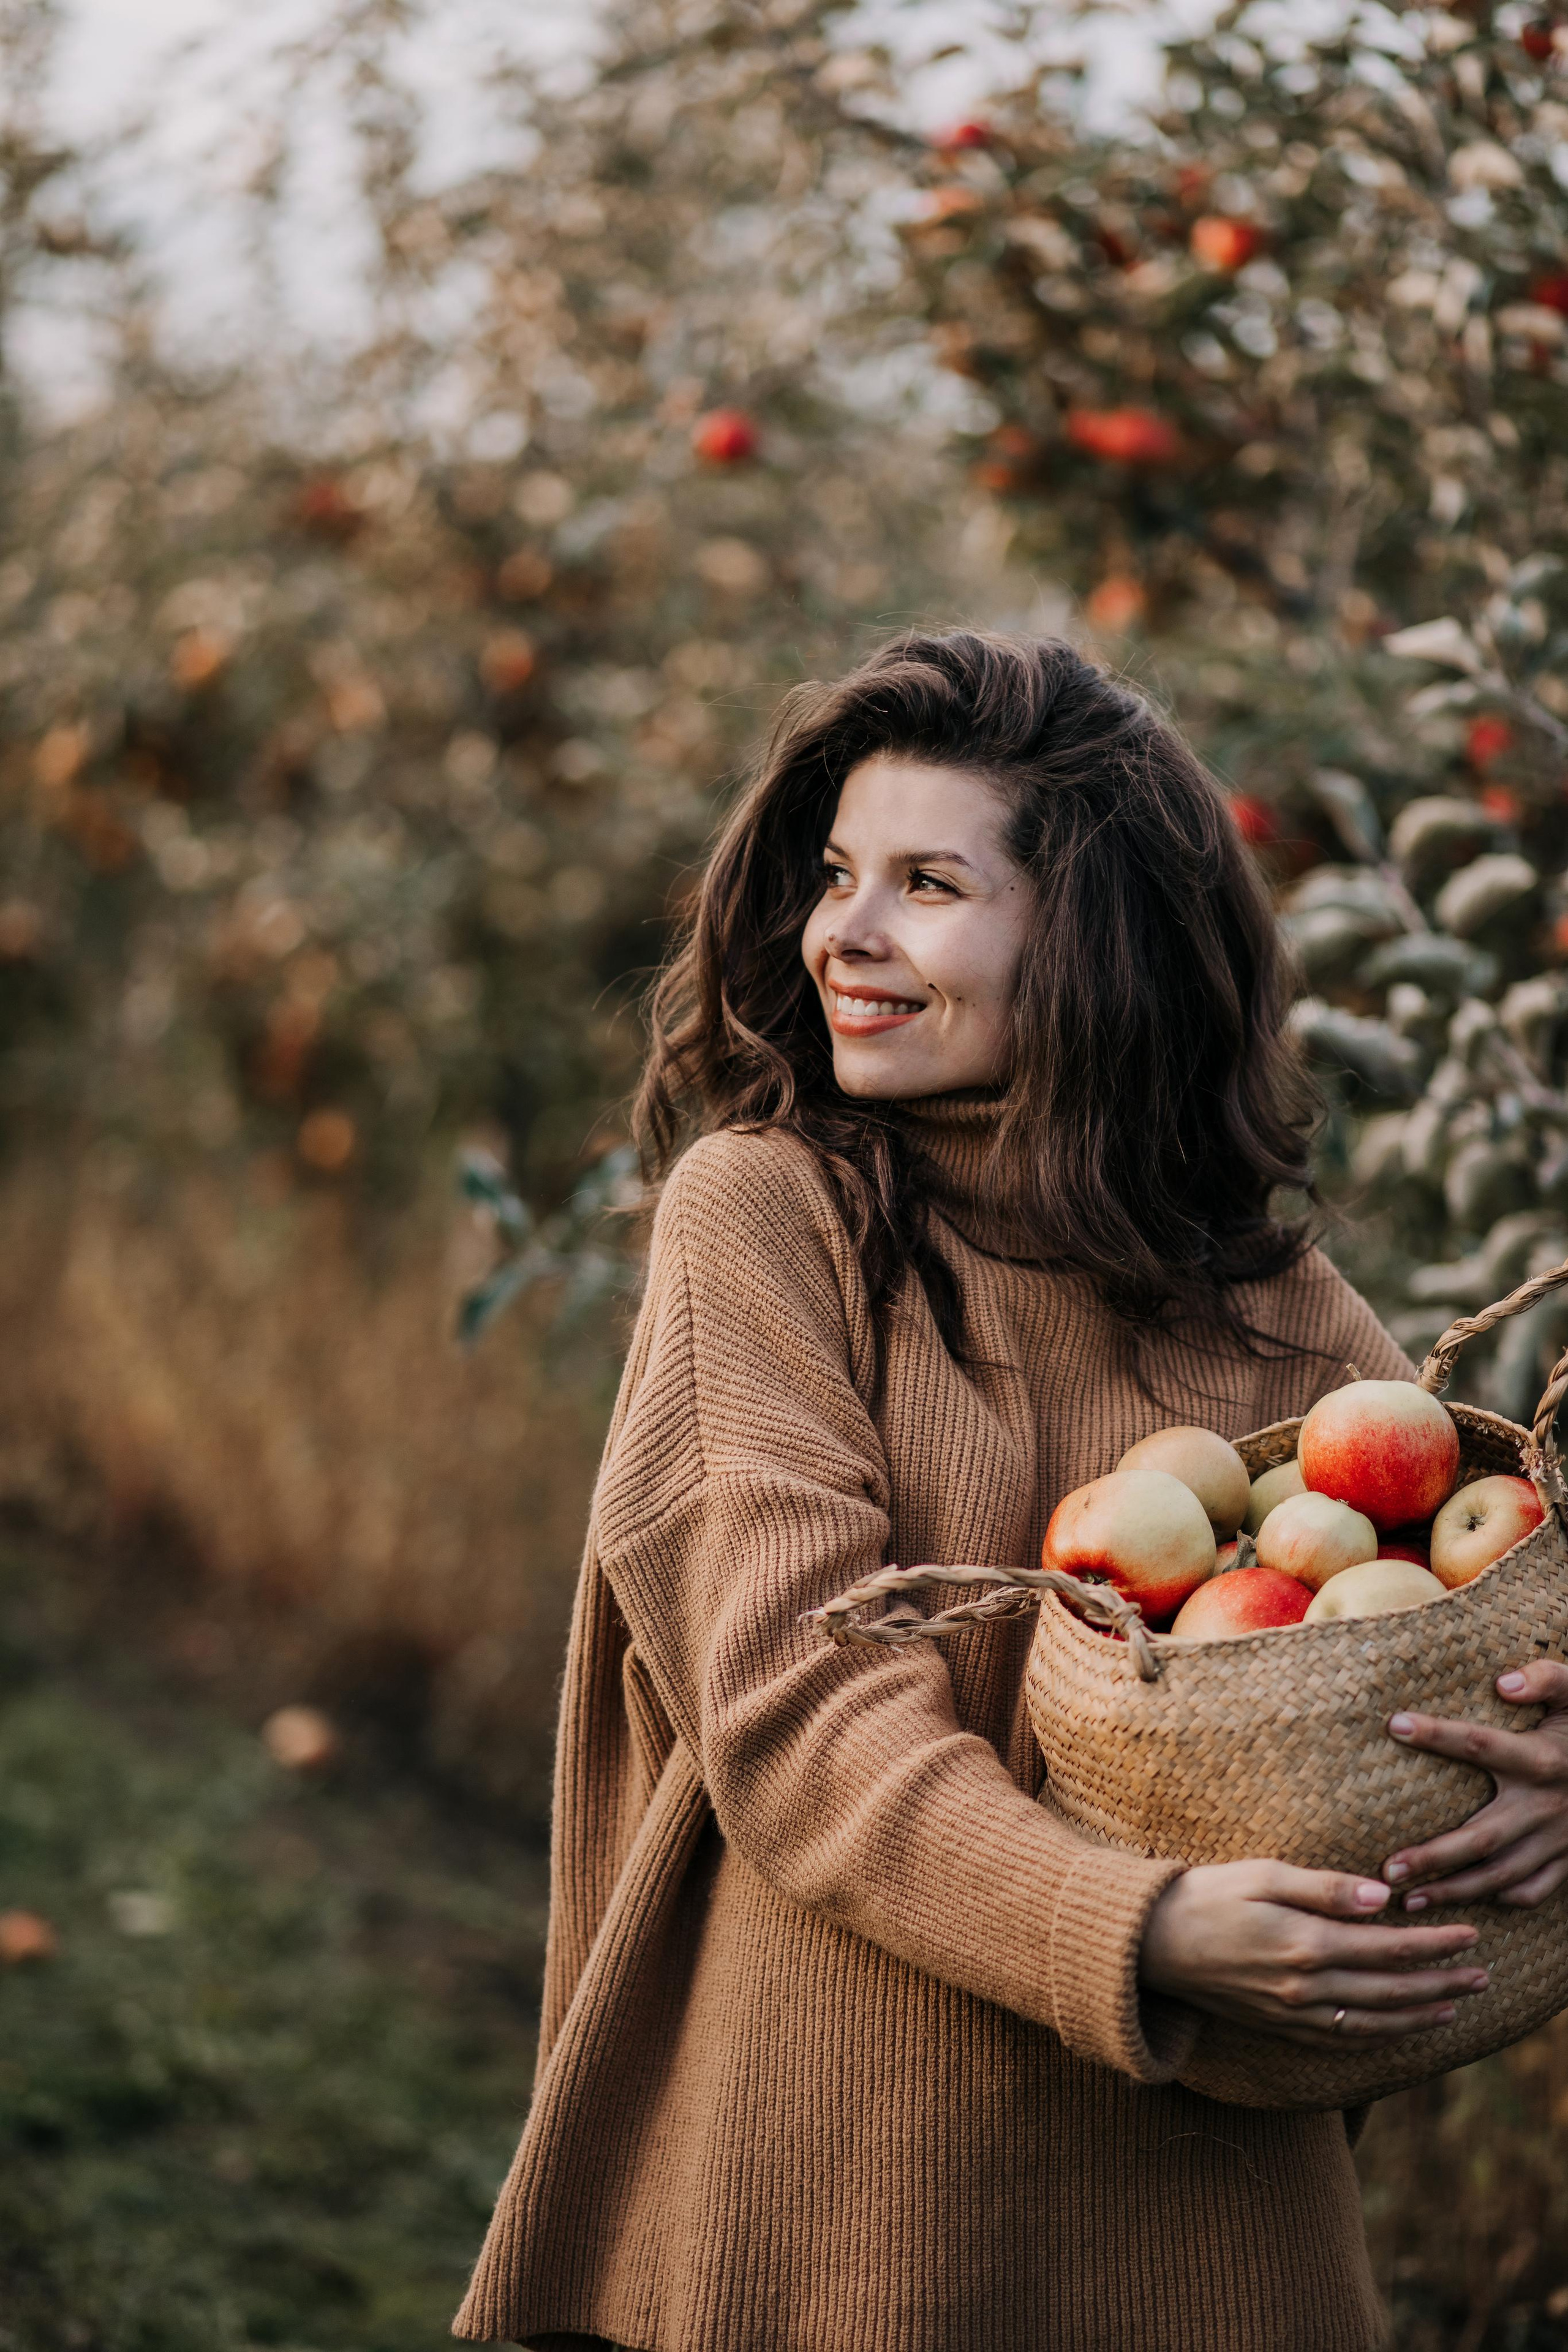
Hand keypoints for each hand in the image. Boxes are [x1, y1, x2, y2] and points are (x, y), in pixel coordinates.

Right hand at [1139, 1859, 1485, 2045]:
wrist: (1150, 1943)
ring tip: (1456, 2005)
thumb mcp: (1263, 1874)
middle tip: (1482, 1975)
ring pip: (1374, 2022)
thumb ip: (1324, 1887)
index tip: (1470, 1934)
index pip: (1388, 1947)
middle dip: (1442, 1982)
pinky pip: (1342, 2039)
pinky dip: (1381, 2037)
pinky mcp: (1279, 2026)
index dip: (1434, 1944)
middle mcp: (1305, 1988)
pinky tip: (1400, 2028)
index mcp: (1305, 1944)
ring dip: (1420, 2015)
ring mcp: (1292, 2014)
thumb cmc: (1206, 1895)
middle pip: (1391, 1989)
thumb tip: (1383, 1897)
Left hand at [1383, 1659, 1567, 1910]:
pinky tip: (1466, 1900)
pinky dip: (1500, 1898)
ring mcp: (1557, 1839)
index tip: (1394, 1724)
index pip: (1482, 1744)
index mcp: (1542, 1759)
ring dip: (1455, 1891)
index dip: (1439, 1734)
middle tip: (1387, 1869)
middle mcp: (1546, 1805)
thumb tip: (1503, 1682)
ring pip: (1501, 1874)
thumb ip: (1545, 1678)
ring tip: (1408, 1901)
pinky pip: (1532, 1890)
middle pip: (1482, 1837)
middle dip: (1433, 1856)